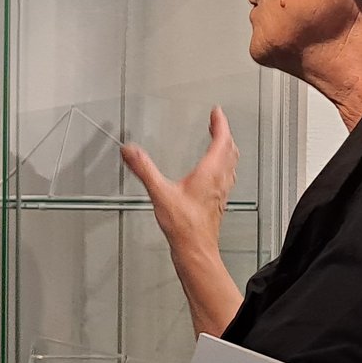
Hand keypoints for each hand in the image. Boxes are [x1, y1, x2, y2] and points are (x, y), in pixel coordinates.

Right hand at [122, 108, 236, 252]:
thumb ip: (144, 169)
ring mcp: (221, 191)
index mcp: (210, 172)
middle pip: (230, 149)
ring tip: (219, 141)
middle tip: (218, 123)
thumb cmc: (184, 226)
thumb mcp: (160, 193)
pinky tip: (214, 172)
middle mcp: (219, 180)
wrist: (195, 250)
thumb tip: (130, 151)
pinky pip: (227, 176)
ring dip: (226, 148)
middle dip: (224, 133)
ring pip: (231, 163)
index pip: (222, 140)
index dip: (220, 123)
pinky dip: (223, 165)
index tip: (217, 112)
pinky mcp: (218, 202)